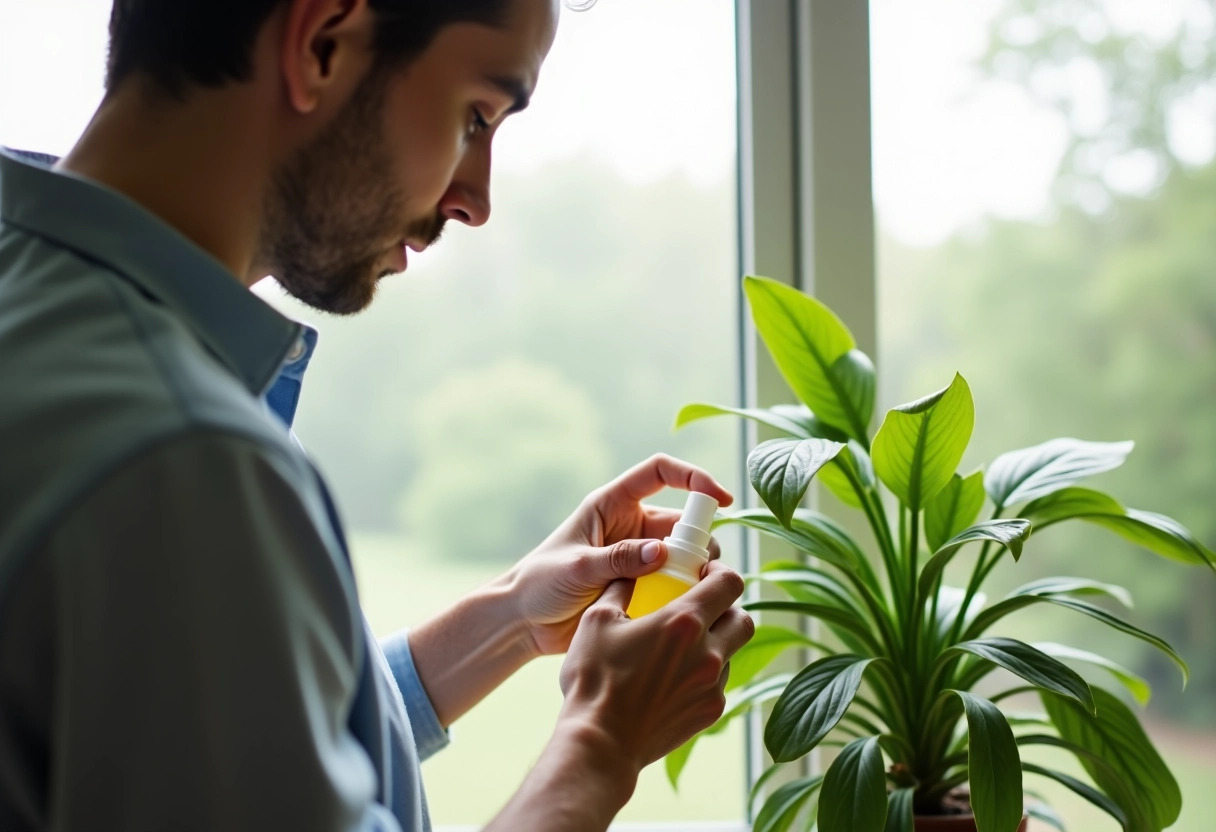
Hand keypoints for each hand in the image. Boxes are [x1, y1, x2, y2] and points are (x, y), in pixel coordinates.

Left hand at [508, 454, 733, 655]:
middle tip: (701, 572)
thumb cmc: (540, 584)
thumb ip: (618, 559)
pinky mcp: (642, 585)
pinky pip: (675, 583)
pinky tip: (685, 610)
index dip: (693, 477)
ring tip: (691, 594)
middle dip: (699, 540)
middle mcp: (630, 526)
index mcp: (612, 505)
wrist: (524, 623)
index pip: (659, 473)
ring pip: (684, 554)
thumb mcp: (576, 567)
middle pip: (681, 521)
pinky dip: (685, 592)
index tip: (720, 499)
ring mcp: (638, 556)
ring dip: (695, 570)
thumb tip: (661, 551)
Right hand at [556, 560, 754, 771]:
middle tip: (701, 609)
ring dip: (716, 642)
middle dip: (728, 609)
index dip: (721, 572)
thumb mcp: (597, 620)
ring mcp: (712, 685)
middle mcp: (707, 652)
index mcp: (683, 622)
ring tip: (682, 646)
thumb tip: (629, 572)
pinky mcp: (710, 711)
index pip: (730, 583)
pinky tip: (675, 676)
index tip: (702, 573)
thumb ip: (619, 588)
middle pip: (744, 619)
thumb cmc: (595, 679)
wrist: (601, 742)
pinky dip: (705, 673)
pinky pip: (719, 682)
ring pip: (732, 652)